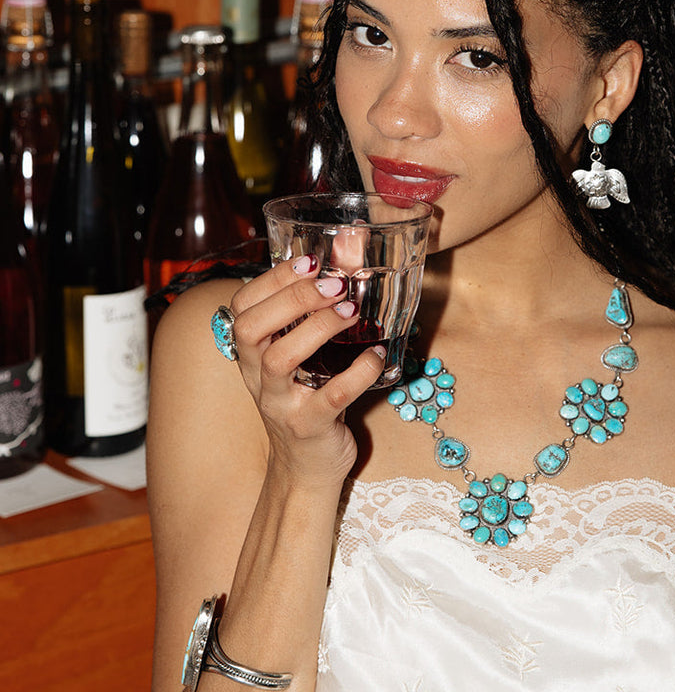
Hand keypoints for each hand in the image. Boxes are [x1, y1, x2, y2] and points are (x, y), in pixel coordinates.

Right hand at [227, 253, 384, 490]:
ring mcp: (281, 404)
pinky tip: (377, 355)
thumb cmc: (308, 401)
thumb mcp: (302, 360)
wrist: (306, 471)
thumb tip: (346, 259)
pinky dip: (359, 371)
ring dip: (319, 328)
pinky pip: (332, 395)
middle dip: (292, 298)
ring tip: (352, 312)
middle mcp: (258, 377)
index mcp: (252, 355)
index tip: (309, 261)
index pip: (242, 307)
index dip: (271, 280)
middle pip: (251, 328)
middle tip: (335, 285)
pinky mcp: (311, 427)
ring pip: (280, 359)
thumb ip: (312, 317)